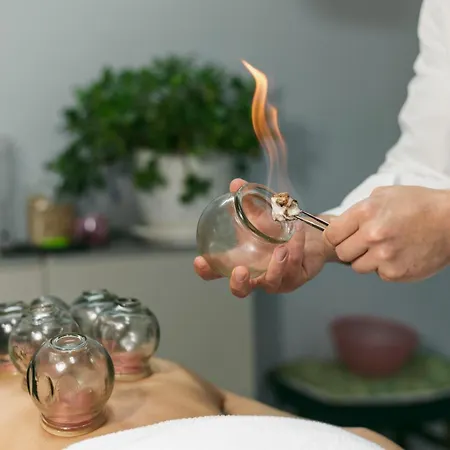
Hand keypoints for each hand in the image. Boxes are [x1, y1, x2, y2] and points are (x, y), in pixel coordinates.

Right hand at [194, 178, 332, 297]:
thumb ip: (248, 201)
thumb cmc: (279, 228)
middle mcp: (255, 275)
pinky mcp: (295, 280)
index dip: (206, 270)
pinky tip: (297, 233)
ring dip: (276, 265)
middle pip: (241, 290)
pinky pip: (293, 269)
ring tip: (282, 248)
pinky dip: (295, 249)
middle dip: (238, 283)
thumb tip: (235, 183)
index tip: (200, 261)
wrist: (309, 234)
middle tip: (240, 270)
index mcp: (240, 261)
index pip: (217, 271)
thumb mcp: (262, 213)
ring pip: (271, 282)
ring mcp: (275, 280)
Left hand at [323, 186, 449, 280]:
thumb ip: (359, 210)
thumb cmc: (419, 205)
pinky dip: (385, 267)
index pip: (331, 234)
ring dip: (367, 259)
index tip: (342, 236)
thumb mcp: (383, 195)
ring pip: (358, 266)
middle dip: (350, 248)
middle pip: (342, 252)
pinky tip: (399, 254)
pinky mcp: (395, 272)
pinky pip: (379, 274)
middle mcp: (372, 235)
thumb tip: (341, 224)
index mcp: (365, 213)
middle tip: (364, 243)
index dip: (336, 236)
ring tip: (384, 248)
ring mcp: (384, 256)